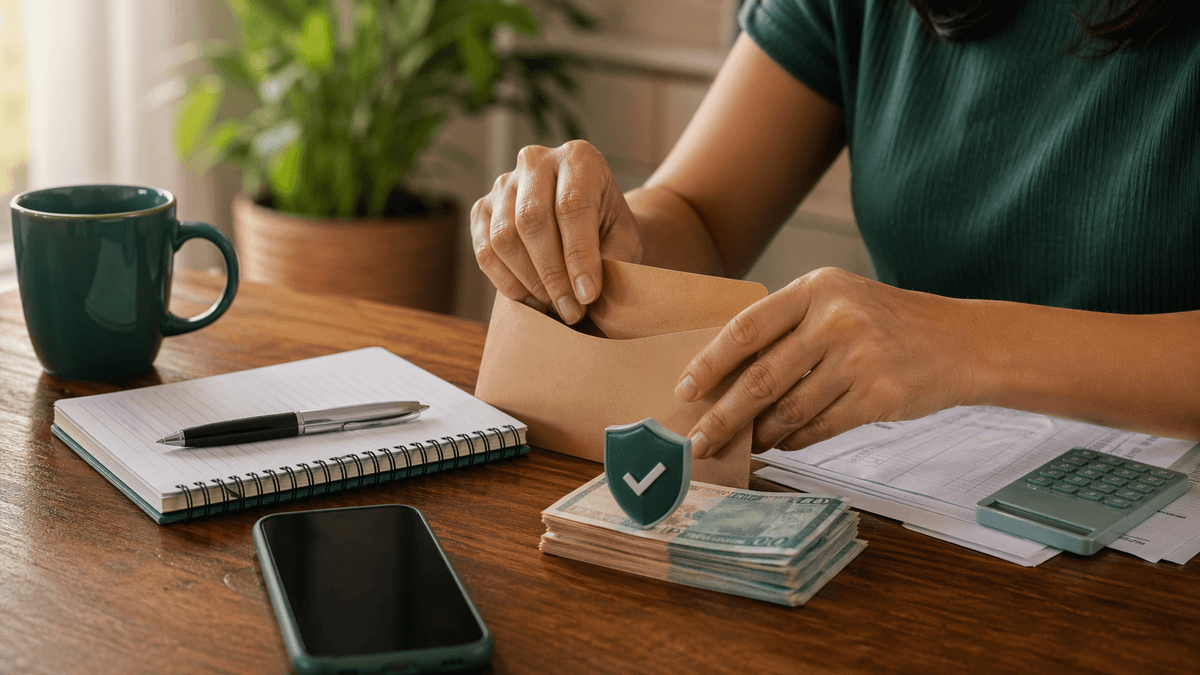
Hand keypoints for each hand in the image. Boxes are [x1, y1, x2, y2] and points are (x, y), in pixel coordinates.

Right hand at [471, 140, 642, 323]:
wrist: (588, 222)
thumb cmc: (609, 229)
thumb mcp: (624, 239)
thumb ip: (611, 259)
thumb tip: (584, 292)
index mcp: (579, 158)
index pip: (571, 205)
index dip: (578, 255)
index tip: (587, 295)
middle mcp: (536, 161)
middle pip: (532, 219)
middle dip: (552, 274)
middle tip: (571, 310)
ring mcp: (503, 183)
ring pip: (504, 237)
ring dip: (529, 282)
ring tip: (555, 308)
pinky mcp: (483, 209)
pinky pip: (485, 251)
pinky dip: (507, 283)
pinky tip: (532, 300)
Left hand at [675, 267, 978, 456]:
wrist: (962, 342)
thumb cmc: (887, 323)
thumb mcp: (837, 301)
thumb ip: (788, 326)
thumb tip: (723, 374)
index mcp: (817, 289)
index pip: (747, 328)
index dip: (710, 363)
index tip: (684, 389)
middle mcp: (836, 320)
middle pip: (760, 378)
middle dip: (722, 416)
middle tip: (697, 441)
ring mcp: (860, 359)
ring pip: (789, 410)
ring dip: (759, 435)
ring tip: (743, 445)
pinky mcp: (879, 396)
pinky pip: (820, 428)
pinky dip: (794, 441)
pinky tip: (782, 444)